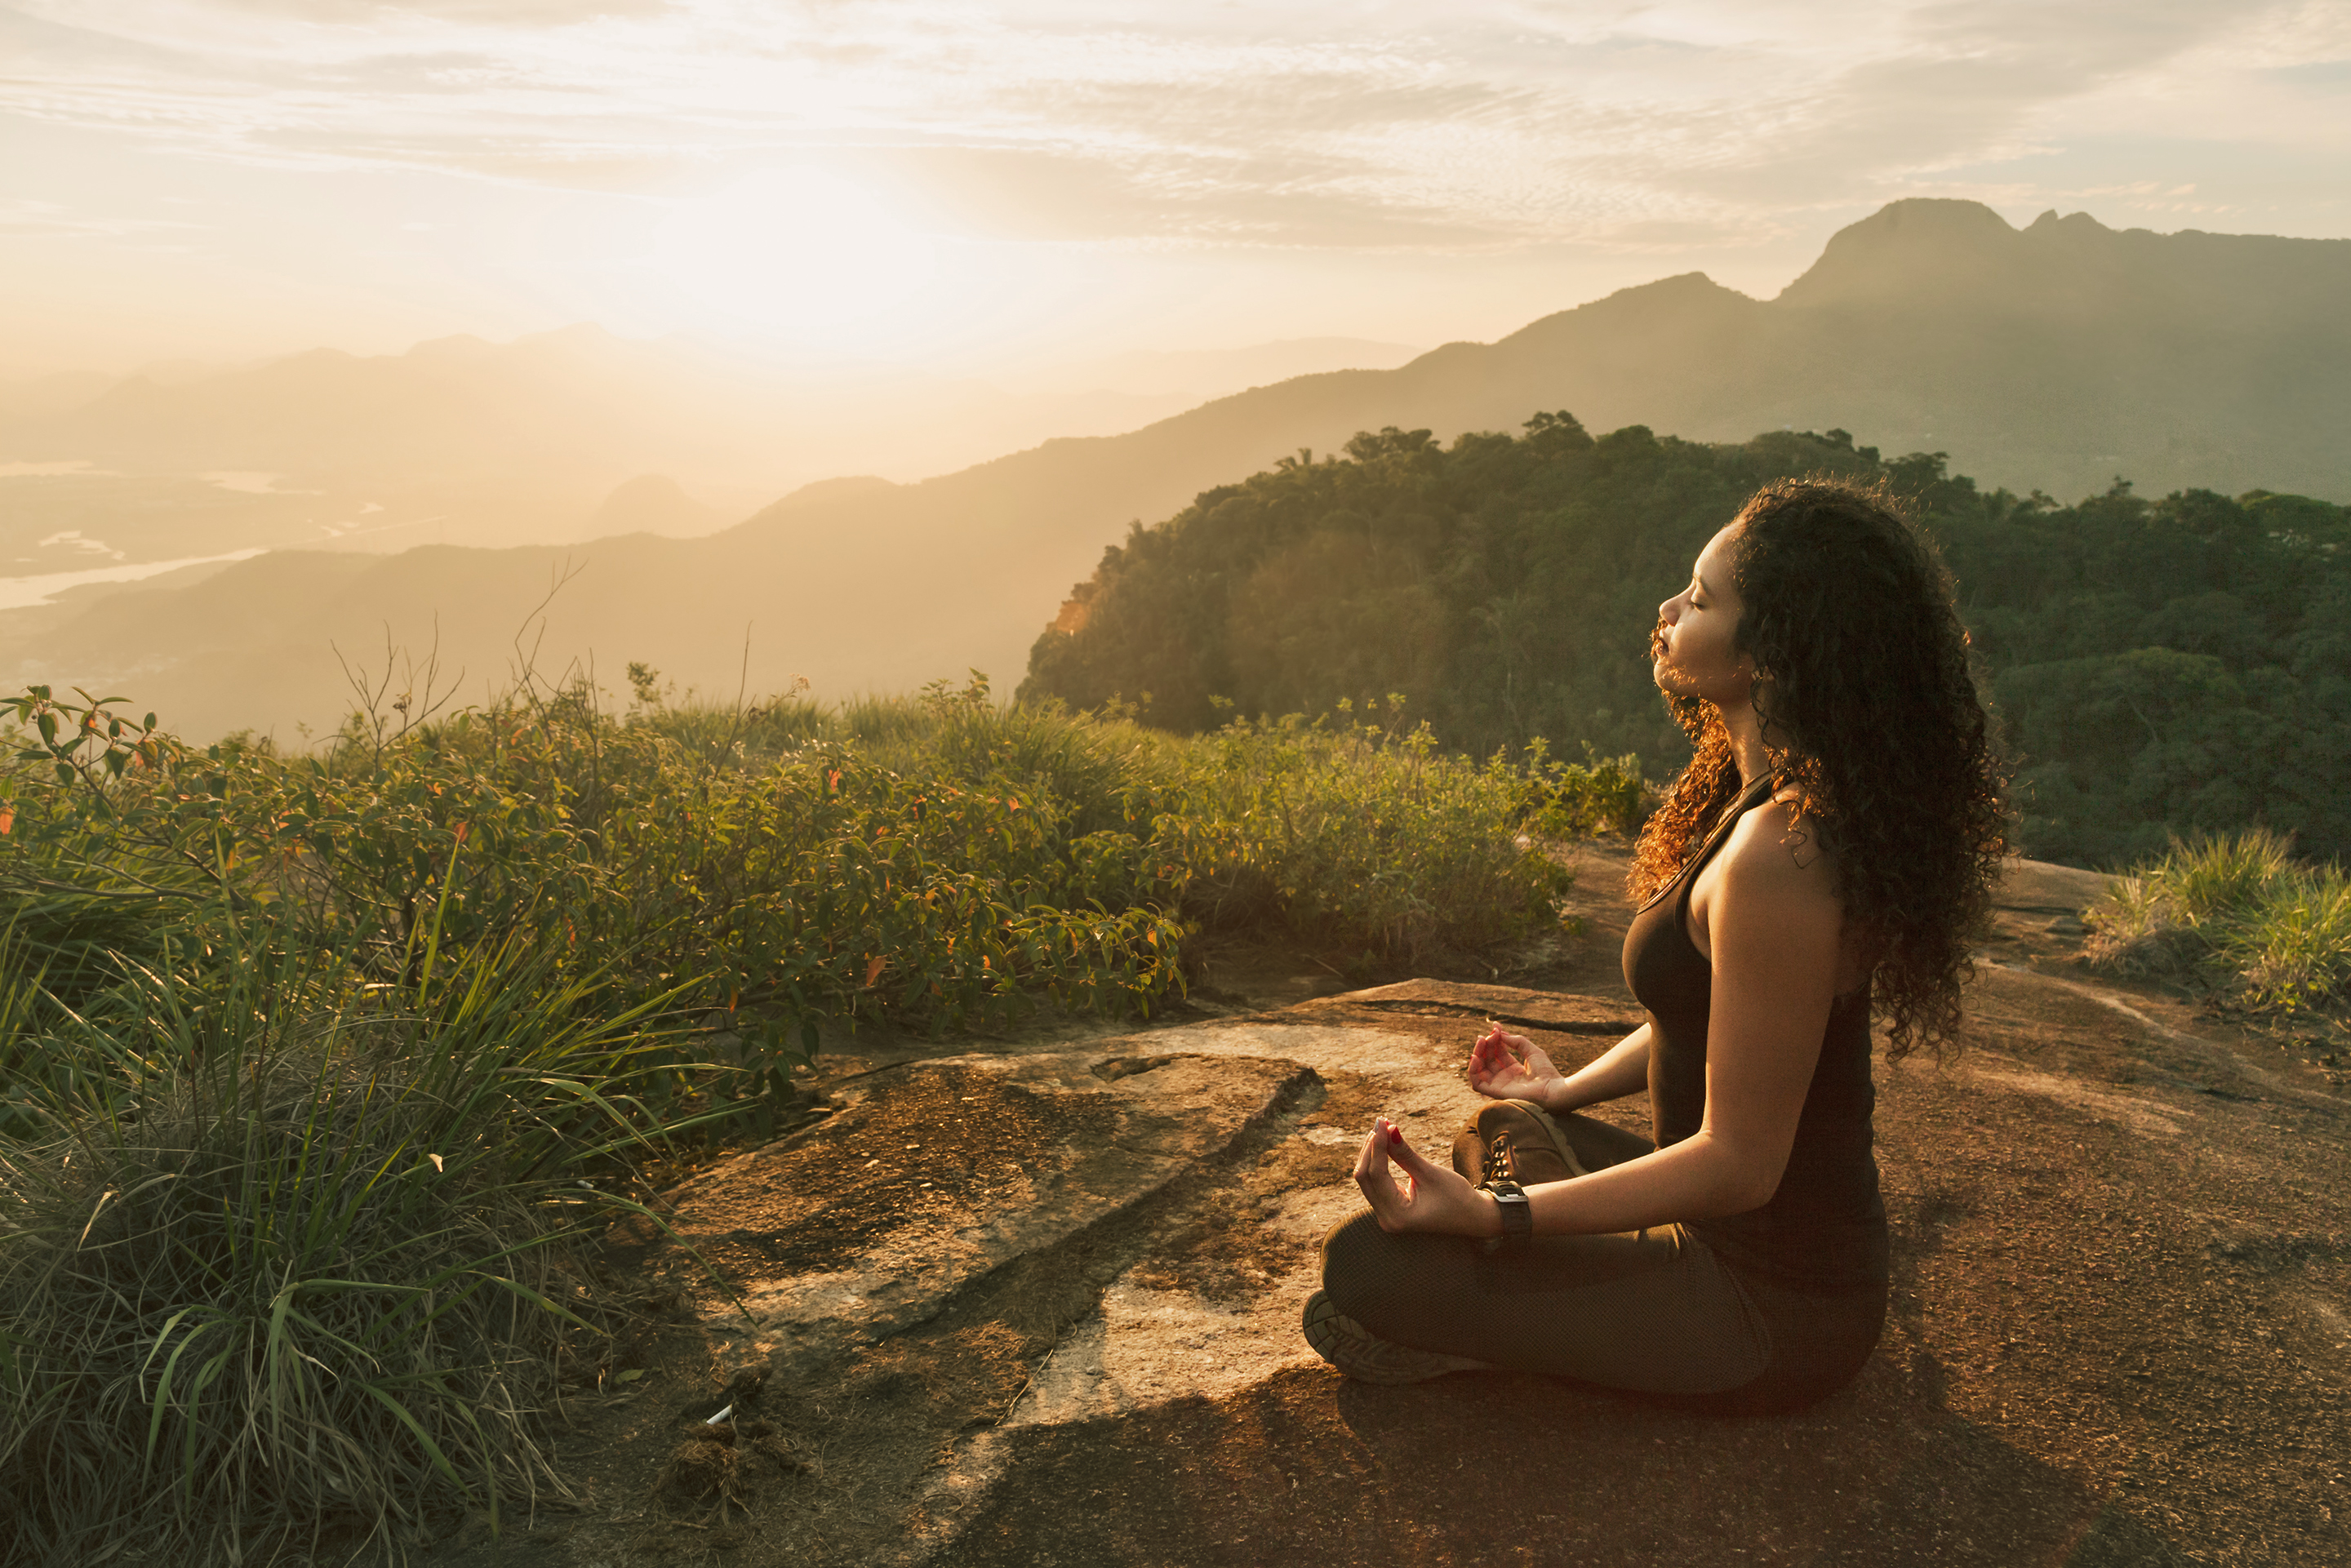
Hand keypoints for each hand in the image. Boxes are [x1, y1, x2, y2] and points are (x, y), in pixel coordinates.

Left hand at [1353, 1116, 1498, 1236]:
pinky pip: (1375, 1183)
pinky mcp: (1390, 1210)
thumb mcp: (1430, 1173)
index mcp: (1398, 1215)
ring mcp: (1386, 1216)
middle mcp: (1387, 1219)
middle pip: (1365, 1178)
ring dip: (1372, 1154)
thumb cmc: (1457, 1197)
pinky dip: (1378, 1163)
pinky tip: (1383, 1145)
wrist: (1473, 1218)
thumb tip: (1388, 1128)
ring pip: (1367, 1180)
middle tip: (1382, 1123)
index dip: (1377, 1145)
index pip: (1377, 1174)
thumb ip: (1405, 1153)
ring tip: (1383, 1129)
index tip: (1383, 1121)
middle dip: (1371, 1149)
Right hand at [1467, 1025, 1561, 1103]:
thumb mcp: (1532, 1051)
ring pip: (1480, 1069)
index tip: (1496, 1027)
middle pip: (1488, 1058)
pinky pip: (1477, 1082)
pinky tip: (1476, 1057)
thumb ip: (1518, 1041)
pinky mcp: (1495, 1092)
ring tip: (1482, 1041)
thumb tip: (1501, 1034)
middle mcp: (1505, 1077)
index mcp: (1514, 1070)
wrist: (1552, 1089)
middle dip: (1487, 1044)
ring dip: (1478, 1053)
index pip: (1498, 1052)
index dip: (1496, 1039)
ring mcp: (1499, 1085)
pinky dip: (1472, 1070)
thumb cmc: (1546, 1073)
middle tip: (1491, 1033)